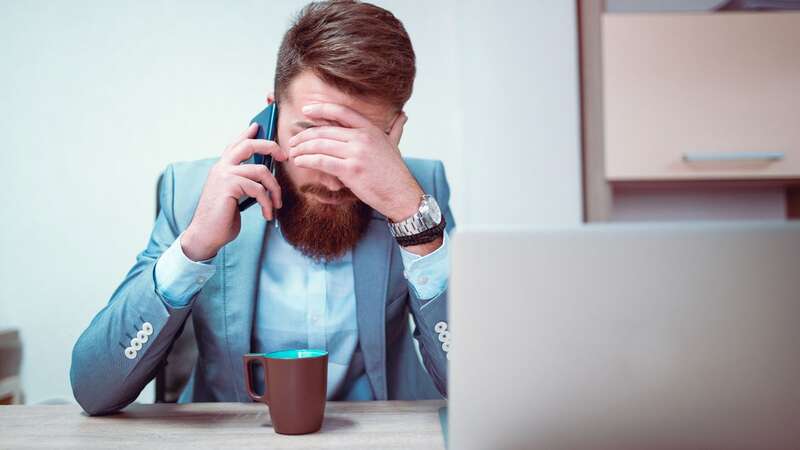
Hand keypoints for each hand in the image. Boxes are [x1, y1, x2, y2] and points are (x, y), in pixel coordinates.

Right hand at [182, 123, 287, 260]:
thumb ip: (244, 182)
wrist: (206, 235)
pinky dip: (267, 203)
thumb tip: (264, 173)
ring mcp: (225, 175)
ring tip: (277, 204)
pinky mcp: (229, 186)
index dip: (248, 133)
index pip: (236, 144)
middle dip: (271, 147)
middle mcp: (222, 167)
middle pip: (249, 145)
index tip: (259, 126)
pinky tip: (267, 214)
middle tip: (284, 156)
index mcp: (222, 168)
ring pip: (261, 171)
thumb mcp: (234, 196)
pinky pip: (258, 189)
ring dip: (274, 189)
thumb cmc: (221, 218)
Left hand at [286, 103, 422, 221]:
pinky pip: (321, 161)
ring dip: (302, 148)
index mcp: (371, 129)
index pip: (341, 112)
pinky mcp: (350, 170)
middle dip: (304, 135)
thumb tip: (402, 117)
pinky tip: (299, 162)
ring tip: (293, 152)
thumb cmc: (395, 173)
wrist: (402, 194)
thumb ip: (394, 130)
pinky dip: (307, 160)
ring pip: (320, 145)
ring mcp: (356, 153)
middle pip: (325, 130)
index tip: (306, 110)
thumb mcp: (394, 145)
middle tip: (293, 141)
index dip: (321, 109)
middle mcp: (362, 138)